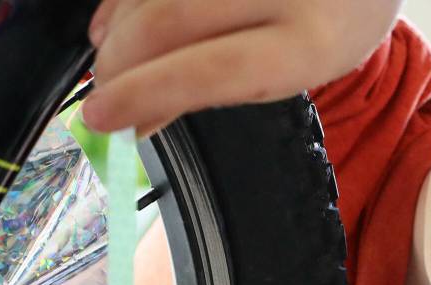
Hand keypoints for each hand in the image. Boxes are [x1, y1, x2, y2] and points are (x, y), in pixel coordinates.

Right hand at [82, 0, 403, 136]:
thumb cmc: (331, 18)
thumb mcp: (294, 65)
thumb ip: (221, 89)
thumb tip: (138, 121)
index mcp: (312, 44)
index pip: (215, 72)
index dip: (148, 93)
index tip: (102, 117)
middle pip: (171, 21)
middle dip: (119, 59)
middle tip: (99, 89)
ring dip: (115, 25)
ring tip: (106, 52)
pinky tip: (117, 16)